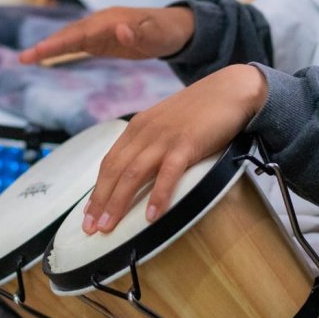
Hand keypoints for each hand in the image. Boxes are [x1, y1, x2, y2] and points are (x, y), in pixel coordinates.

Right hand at [19, 6, 193, 63]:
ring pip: (69, 38)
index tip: (41, 51)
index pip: (80, 32)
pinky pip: (76, 45)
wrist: (174, 28)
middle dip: (46, 46)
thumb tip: (120, 29)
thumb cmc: (166, 32)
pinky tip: (45, 58)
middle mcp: (101, 22)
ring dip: (48, 48)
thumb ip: (141, 33)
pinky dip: (60, 51)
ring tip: (26, 59)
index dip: (60, 42)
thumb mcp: (158, 35)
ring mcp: (99, 30)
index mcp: (111, 19)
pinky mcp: (101, 39)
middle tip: (24, 58)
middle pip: (69, 34)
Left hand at [81, 64, 268, 234]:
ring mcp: (164, 137)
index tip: (88, 212)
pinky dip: (158, 196)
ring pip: (133, 173)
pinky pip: (168, 174)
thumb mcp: (167, 123)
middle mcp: (145, 131)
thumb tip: (140, 172)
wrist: (230, 89)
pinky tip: (151, 216)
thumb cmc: (201, 110)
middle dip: (100, 201)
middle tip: (90, 227)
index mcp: (138, 127)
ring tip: (108, 227)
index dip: (97, 189)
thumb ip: (151, 143)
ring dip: (118, 203)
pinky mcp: (186, 144)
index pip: (109, 162)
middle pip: (114, 170)